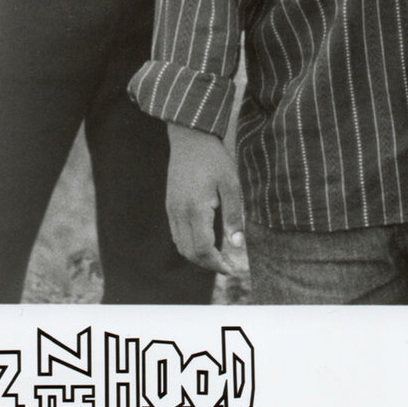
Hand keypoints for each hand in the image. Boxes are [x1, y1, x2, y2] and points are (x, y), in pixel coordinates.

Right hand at [166, 125, 245, 274]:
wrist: (190, 137)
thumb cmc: (214, 158)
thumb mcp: (230, 183)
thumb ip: (234, 214)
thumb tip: (237, 244)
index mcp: (195, 208)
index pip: (202, 249)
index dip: (216, 263)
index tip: (231, 268)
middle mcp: (179, 212)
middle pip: (189, 252)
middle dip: (208, 264)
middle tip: (226, 266)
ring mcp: (172, 209)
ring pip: (180, 245)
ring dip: (197, 257)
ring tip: (217, 257)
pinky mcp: (170, 205)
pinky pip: (176, 234)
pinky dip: (189, 245)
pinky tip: (204, 241)